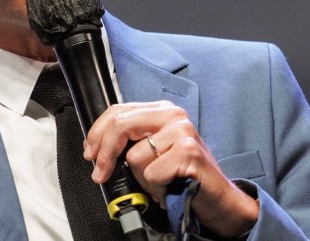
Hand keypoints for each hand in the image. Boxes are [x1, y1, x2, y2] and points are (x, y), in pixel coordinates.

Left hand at [84, 100, 258, 237]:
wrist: (219, 198)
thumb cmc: (183, 175)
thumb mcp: (152, 151)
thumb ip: (130, 140)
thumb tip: (96, 148)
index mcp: (161, 110)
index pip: (117, 111)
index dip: (97, 134)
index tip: (90, 154)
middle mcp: (172, 114)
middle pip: (120, 125)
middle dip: (104, 154)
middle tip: (100, 174)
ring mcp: (182, 131)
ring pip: (134, 156)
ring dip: (141, 178)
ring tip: (159, 181)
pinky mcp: (188, 152)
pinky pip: (151, 173)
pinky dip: (156, 187)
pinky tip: (170, 186)